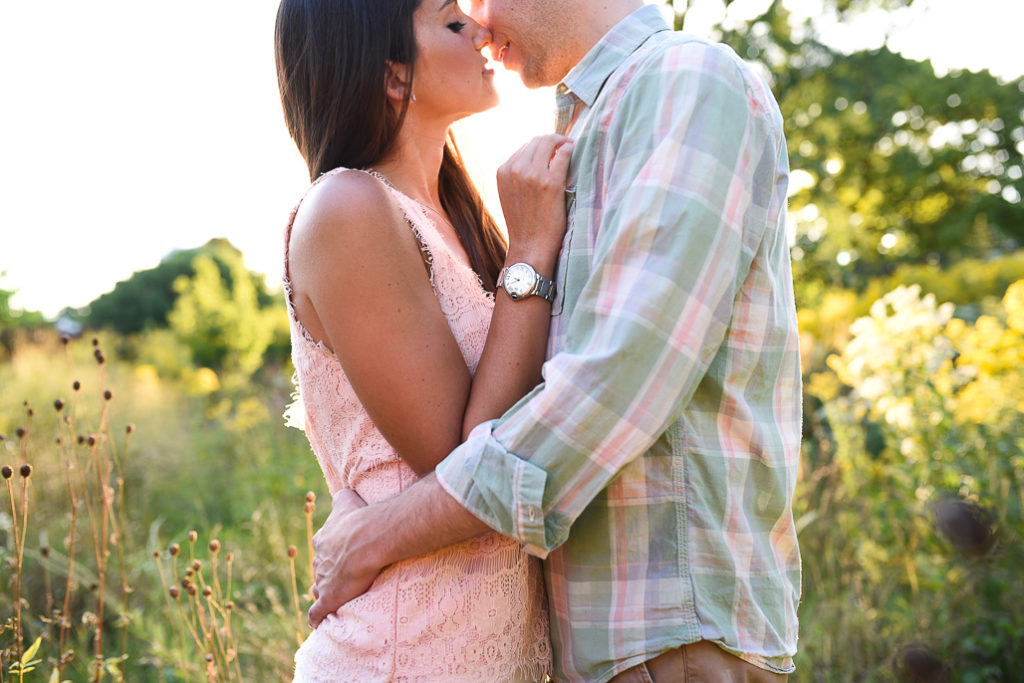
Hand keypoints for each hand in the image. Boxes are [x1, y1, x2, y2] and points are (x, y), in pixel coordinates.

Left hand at [307, 489, 377, 627]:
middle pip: (320, 569)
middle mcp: (319, 560)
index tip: (343, 556)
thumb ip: (341, 497)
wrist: (367, 538)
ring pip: (318, 590)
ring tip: (336, 598)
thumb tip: (341, 492)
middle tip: (344, 577)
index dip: (332, 554)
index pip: (323, 549)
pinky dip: (317, 618)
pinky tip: (319, 622)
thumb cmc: (361, 518)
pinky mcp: (328, 598)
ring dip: (324, 594)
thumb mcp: (347, 499)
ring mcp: (322, 580)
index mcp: (323, 540)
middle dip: (328, 574)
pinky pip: (316, 613)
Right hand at [497, 134, 573, 267]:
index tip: (552, 150)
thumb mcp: (510, 195)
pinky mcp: (550, 183)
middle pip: (537, 140)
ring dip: (561, 142)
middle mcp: (515, 169)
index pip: (525, 147)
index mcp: (503, 171)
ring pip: (549, 143)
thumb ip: (517, 176)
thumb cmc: (524, 225)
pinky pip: (563, 155)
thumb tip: (534, 159)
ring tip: (570, 147)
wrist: (530, 248)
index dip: (541, 146)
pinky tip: (574, 151)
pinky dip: (569, 149)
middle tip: (565, 145)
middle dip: (552, 140)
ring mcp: (532, 175)